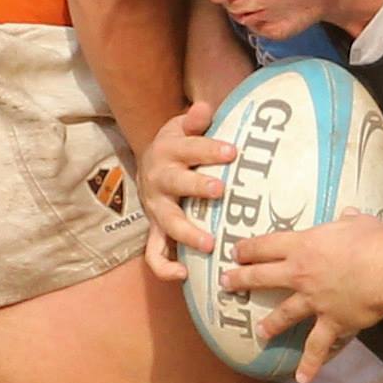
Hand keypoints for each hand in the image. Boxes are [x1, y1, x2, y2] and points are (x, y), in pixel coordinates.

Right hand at [138, 101, 234, 282]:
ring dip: (187, 233)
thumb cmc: (177, 147)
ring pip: (167, 223)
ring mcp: (157, 209)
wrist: (150, 165)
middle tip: (220, 190)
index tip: (232, 151)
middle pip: (176, 184)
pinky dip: (165, 268)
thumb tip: (204, 107)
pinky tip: (185, 274)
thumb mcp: (181, 128)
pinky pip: (154, 254)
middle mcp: (160, 181)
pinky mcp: (156, 230)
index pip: (190, 149)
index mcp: (168, 153)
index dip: (209, 149)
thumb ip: (194, 120)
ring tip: (208, 244)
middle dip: (197, 187)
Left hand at [222, 213, 382, 381]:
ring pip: (284, 313)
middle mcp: (301, 274)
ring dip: (270, 324)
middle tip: (226, 283)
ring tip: (260, 332)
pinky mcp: (330, 321)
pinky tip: (302, 378)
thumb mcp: (358, 222)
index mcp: (303, 246)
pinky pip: (317, 346)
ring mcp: (313, 300)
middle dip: (241, 280)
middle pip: (263, 277)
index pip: (266, 245)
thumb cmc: (373, 242)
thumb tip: (346, 215)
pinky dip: (310, 364)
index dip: (248, 248)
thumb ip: (347, 220)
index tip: (235, 252)